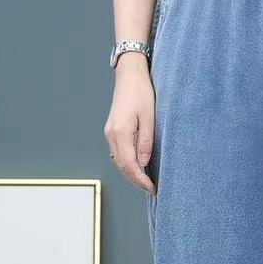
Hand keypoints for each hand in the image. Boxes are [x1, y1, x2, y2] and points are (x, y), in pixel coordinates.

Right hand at [104, 55, 155, 192]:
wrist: (129, 75)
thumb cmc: (142, 92)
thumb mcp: (150, 117)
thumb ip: (146, 141)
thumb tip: (143, 163)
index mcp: (121, 132)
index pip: (129, 165)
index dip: (140, 180)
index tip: (152, 188)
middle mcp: (112, 134)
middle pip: (122, 166)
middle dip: (136, 180)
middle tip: (151, 189)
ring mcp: (110, 132)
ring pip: (119, 160)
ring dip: (131, 172)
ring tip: (146, 181)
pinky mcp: (112, 129)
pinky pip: (119, 152)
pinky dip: (127, 162)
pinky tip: (138, 166)